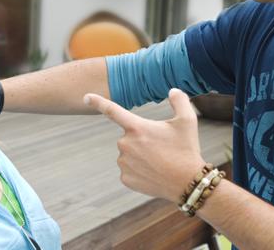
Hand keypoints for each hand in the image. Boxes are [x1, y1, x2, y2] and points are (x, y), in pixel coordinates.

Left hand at [83, 88, 205, 201]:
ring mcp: (124, 163)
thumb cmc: (187, 150)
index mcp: (137, 128)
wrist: (187, 183)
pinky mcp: (125, 178)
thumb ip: (179, 100)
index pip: (113, 110)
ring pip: (128, 154)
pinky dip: (139, 171)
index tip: (86, 97)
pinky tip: (154, 173)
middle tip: (162, 148)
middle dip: (142, 140)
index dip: (98, 102)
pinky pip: (129, 170)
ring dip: (140, 155)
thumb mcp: (188, 121)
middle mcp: (125, 144)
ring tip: (160, 162)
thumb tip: (173, 91)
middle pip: (129, 137)